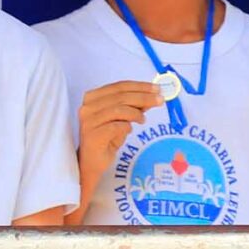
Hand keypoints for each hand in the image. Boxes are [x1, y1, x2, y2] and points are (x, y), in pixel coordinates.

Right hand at [76, 79, 160, 203]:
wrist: (92, 161)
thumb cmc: (106, 138)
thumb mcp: (121, 118)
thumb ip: (133, 106)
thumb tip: (151, 96)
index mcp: (93, 97)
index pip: (119, 86)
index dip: (139, 86)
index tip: (156, 89)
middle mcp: (88, 107)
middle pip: (121, 96)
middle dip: (143, 97)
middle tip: (160, 100)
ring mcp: (89, 121)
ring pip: (118, 109)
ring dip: (136, 113)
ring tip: (143, 119)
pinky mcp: (93, 135)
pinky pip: (116, 126)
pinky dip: (127, 126)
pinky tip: (129, 129)